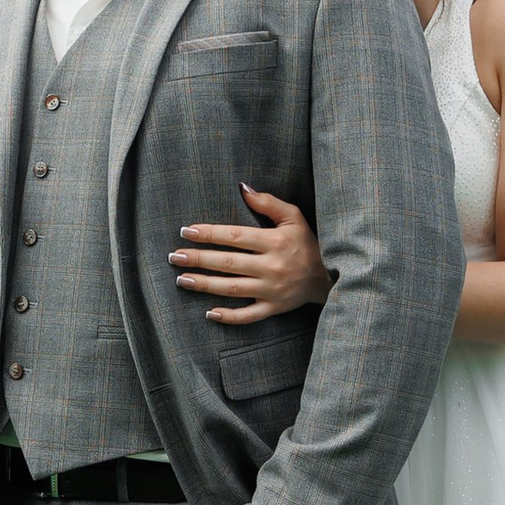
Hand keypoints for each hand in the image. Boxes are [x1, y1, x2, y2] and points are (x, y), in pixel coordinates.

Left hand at [167, 184, 330, 324]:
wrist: (329, 277)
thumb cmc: (307, 242)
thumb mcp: (294, 217)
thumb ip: (268, 203)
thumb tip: (241, 188)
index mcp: (275, 242)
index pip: (235, 236)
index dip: (209, 234)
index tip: (186, 231)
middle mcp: (273, 267)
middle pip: (228, 263)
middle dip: (199, 259)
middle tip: (174, 256)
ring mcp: (273, 291)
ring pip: (233, 289)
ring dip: (205, 285)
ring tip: (182, 279)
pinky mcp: (275, 308)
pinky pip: (249, 316)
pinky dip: (229, 317)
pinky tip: (209, 313)